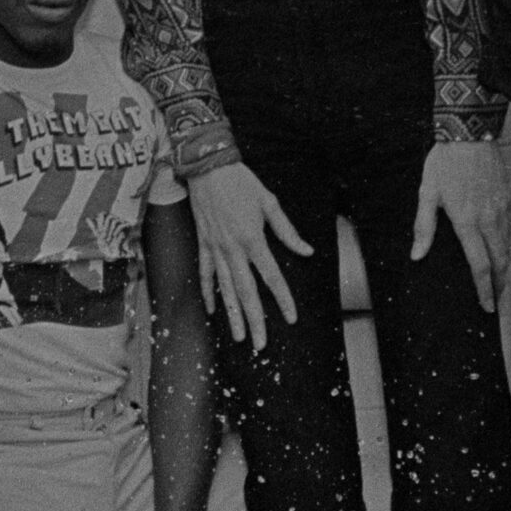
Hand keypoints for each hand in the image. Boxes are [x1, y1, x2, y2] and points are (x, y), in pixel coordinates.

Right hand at [183, 162, 312, 353]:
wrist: (207, 166)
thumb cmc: (241, 182)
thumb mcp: (270, 202)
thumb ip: (287, 231)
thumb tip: (307, 251)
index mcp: (253, 239)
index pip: (272, 277)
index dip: (282, 299)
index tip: (291, 318)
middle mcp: (233, 248)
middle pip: (246, 292)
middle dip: (254, 320)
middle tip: (260, 344)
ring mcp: (215, 248)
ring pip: (226, 289)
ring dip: (232, 315)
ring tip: (239, 337)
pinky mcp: (203, 244)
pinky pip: (205, 274)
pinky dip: (208, 293)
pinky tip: (212, 311)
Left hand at [410, 141, 510, 310]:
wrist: (470, 133)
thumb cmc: (445, 162)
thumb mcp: (427, 193)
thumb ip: (423, 227)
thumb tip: (417, 255)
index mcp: (466, 221)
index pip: (479, 265)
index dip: (484, 288)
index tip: (486, 305)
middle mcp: (489, 219)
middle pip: (500, 261)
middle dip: (500, 284)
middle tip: (496, 300)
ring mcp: (503, 208)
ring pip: (509, 247)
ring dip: (507, 268)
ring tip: (502, 282)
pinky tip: (506, 251)